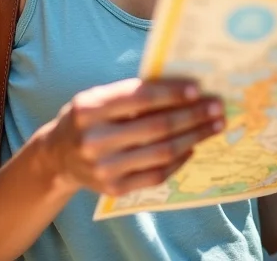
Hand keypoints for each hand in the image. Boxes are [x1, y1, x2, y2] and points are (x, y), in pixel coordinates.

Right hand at [42, 78, 224, 197]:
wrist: (59, 156)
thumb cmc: (88, 118)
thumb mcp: (98, 97)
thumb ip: (131, 92)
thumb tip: (181, 87)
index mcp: (90, 108)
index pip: (140, 98)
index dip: (171, 94)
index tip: (197, 90)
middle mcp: (94, 139)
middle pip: (156, 127)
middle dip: (192, 116)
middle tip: (217, 108)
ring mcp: (104, 168)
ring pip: (161, 152)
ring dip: (194, 137)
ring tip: (213, 126)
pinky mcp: (114, 188)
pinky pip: (156, 174)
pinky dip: (179, 160)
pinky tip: (192, 147)